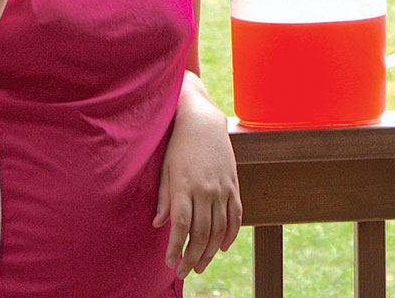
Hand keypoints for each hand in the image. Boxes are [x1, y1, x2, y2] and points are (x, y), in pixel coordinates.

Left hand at [153, 78, 241, 278]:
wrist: (202, 122)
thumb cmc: (178, 146)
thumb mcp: (165, 170)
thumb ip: (164, 198)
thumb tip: (158, 225)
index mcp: (184, 186)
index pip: (180, 226)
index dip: (175, 248)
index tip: (169, 263)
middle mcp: (205, 190)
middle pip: (201, 233)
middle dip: (192, 256)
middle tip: (184, 272)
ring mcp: (222, 188)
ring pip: (219, 229)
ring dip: (210, 252)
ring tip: (200, 265)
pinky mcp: (233, 185)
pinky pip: (236, 216)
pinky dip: (230, 235)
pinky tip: (222, 247)